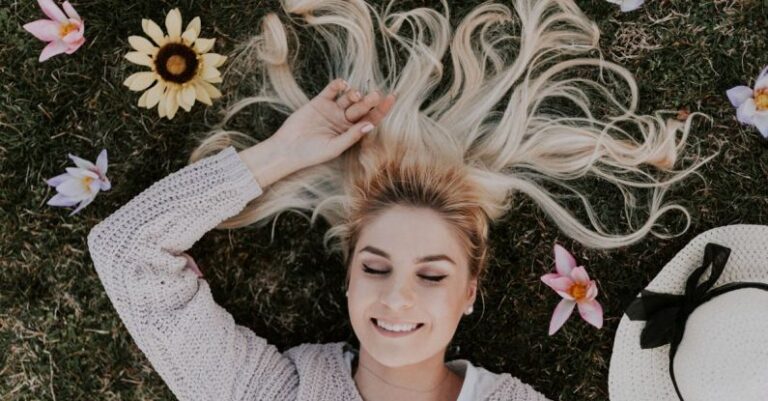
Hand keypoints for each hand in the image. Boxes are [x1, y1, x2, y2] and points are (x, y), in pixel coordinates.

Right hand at [270, 78, 395, 170]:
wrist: (288, 149)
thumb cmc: (312, 154)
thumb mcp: (335, 147)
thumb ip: (352, 136)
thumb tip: (371, 124)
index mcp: (352, 132)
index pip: (371, 118)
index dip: (382, 109)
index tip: (392, 98)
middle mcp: (344, 120)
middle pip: (362, 107)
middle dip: (369, 101)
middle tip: (375, 95)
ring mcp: (332, 110)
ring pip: (349, 97)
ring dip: (355, 94)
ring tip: (355, 96)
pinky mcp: (319, 102)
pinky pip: (332, 90)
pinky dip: (338, 85)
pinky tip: (343, 85)